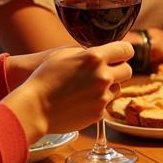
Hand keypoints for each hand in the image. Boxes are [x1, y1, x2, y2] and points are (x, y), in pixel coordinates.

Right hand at [4, 41, 133, 140]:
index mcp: (95, 58)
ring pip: (118, 88)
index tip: (120, 54)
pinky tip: (82, 100)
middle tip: (107, 71)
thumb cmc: (45, 77)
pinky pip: (106, 104)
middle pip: (128, 70)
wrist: (34, 107)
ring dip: (109, 86)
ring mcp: (102, 97)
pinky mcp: (98, 113)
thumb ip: (87, 52)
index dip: (124, 51)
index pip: (126, 50)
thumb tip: (102, 53)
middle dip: (119, 69)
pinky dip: (98, 102)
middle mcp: (103, 76)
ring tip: (88, 87)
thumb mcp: (64, 54)